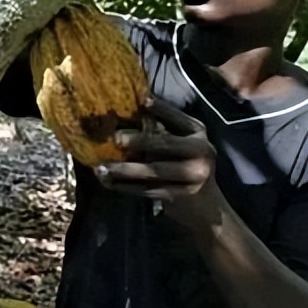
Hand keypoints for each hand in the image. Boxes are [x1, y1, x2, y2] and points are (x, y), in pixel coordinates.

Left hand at [97, 97, 222, 227]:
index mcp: (198, 133)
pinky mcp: (182, 196)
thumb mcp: (182, 143)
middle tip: (114, 138)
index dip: (160, 108)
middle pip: (166, 143)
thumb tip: (132, 111)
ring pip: (154, 170)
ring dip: (125, 169)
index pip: (177, 117)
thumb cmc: (185, 166)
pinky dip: (127, 186)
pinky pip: (149, 189)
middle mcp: (201, 151)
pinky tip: (109, 183)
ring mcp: (195, 175)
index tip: (141, 101)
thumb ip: (162, 129)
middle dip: (138, 140)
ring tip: (101, 167)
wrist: (206, 207)